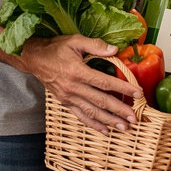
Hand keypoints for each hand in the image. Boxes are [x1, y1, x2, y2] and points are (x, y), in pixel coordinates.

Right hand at [20, 34, 140, 132]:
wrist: (34, 58)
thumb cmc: (55, 48)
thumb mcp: (75, 40)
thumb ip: (96, 45)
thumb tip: (114, 50)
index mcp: (77, 71)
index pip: (105, 82)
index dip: (122, 88)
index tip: (137, 93)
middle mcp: (73, 87)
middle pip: (100, 101)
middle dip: (119, 110)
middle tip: (134, 118)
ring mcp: (68, 97)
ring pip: (92, 112)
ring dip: (109, 121)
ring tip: (124, 127)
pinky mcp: (65, 102)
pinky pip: (81, 116)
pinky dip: (93, 124)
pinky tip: (105, 130)